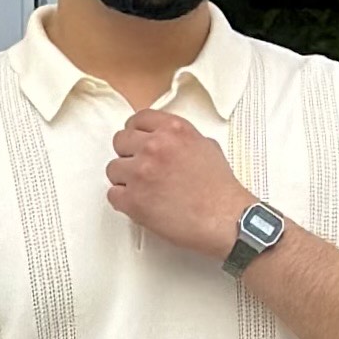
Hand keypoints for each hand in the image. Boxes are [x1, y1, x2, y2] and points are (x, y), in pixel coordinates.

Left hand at [106, 108, 248, 260]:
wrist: (226, 219)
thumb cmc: (220, 189)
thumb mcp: (207, 146)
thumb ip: (180, 138)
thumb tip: (164, 139)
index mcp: (173, 130)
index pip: (138, 118)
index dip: (136, 132)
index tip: (138, 142)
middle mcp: (154, 146)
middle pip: (120, 141)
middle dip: (129, 155)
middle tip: (141, 168)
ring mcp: (141, 173)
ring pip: (112, 169)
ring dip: (125, 179)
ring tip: (144, 190)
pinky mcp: (133, 200)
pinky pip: (113, 195)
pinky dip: (123, 201)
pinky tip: (141, 204)